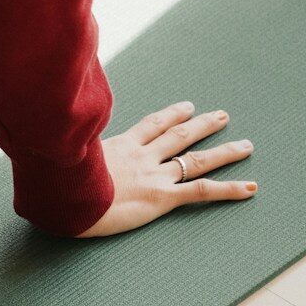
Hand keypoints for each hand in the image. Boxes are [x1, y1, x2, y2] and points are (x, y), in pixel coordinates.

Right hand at [77, 101, 257, 237]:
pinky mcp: (162, 197)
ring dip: (224, 151)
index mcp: (120, 145)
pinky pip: (201, 192)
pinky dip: (229, 190)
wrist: (67, 197)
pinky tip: (250, 188)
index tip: (186, 107)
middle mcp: (142, 157)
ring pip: (196, 158)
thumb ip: (73, 151)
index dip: (171, 115)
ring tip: (245, 145)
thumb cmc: (60, 181)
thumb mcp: (65, 157)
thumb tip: (56, 148)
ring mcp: (154, 175)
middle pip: (179, 135)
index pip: (151, 125)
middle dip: (202, 125)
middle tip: (220, 116)